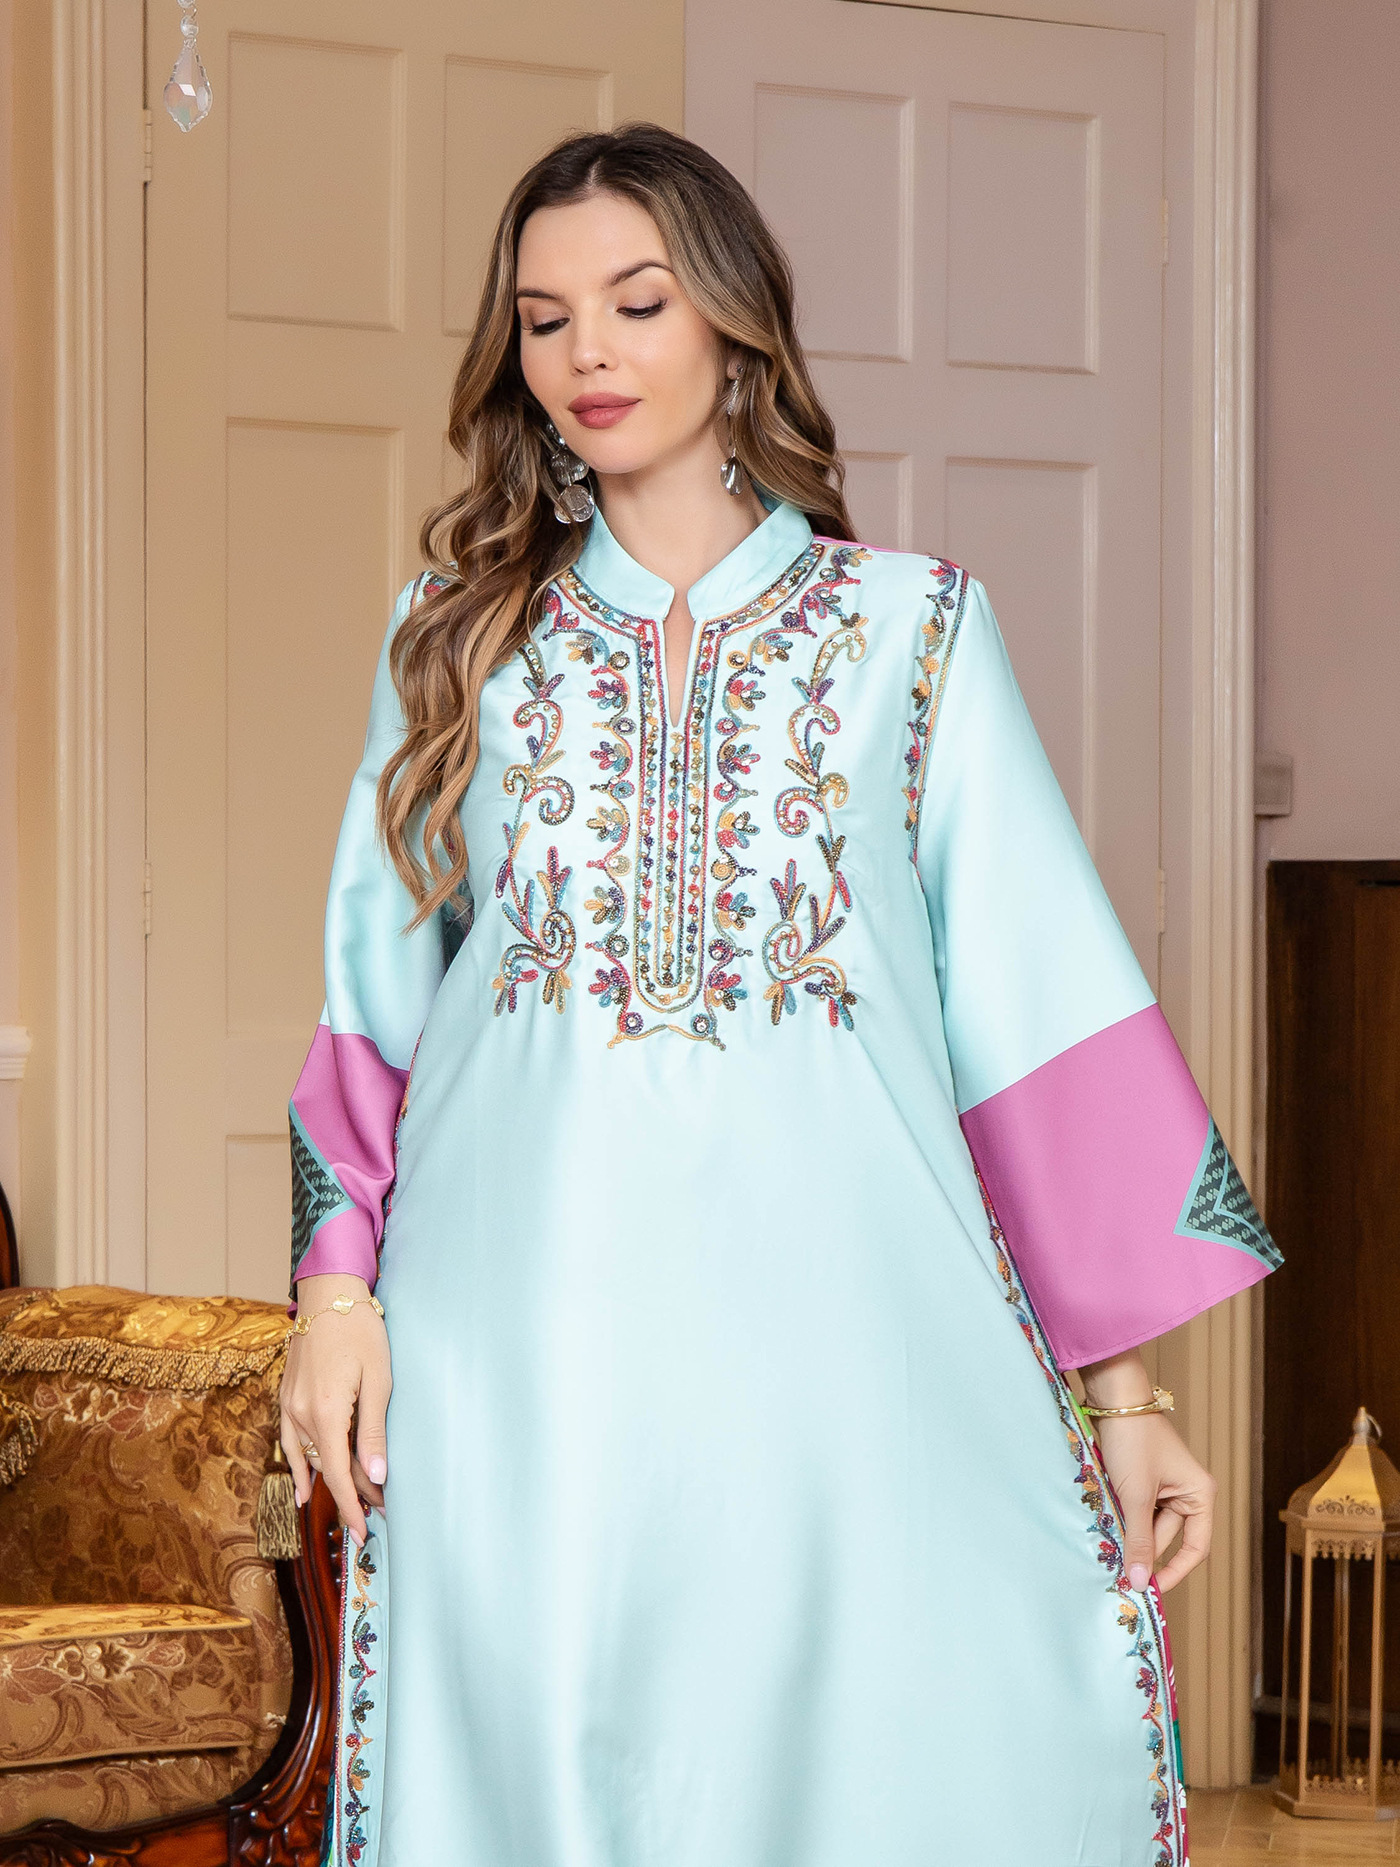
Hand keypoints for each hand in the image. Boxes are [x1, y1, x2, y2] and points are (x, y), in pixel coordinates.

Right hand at [279, 1273, 390, 1549]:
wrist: (328, 1293)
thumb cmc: (360, 1330)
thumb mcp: (379, 1380)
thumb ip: (374, 1432)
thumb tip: (376, 1477)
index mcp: (325, 1413)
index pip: (337, 1475)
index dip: (351, 1507)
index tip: (364, 1533)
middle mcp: (300, 1415)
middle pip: (326, 1468)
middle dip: (353, 1492)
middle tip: (381, 1510)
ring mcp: (289, 1406)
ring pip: (309, 1456)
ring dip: (332, 1478)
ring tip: (357, 1501)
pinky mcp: (287, 1396)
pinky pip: (289, 1441)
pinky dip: (297, 1465)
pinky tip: (303, 1488)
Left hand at [1079, 1349, 1215, 1594]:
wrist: (1113, 1399)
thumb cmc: (1132, 1442)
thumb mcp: (1135, 1496)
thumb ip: (1139, 1540)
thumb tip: (1140, 1582)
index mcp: (1200, 1494)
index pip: (1195, 1547)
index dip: (1175, 1571)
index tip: (1151, 1589)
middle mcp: (1188, 1491)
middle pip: (1167, 1536)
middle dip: (1142, 1548)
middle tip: (1115, 1564)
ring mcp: (1166, 1485)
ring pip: (1148, 1524)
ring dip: (1129, 1531)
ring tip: (1107, 1534)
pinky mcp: (1146, 1479)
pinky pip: (1138, 1509)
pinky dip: (1124, 1517)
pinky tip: (1107, 1519)